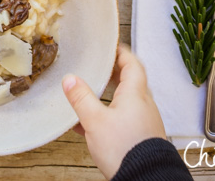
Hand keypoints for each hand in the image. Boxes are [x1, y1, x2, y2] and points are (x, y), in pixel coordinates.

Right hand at [62, 45, 166, 178]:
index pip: (132, 64)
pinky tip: (91, 125)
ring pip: (127, 102)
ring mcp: (144, 123)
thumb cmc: (124, 149)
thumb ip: (81, 98)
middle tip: (100, 66)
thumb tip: (70, 79)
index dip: (121, 52)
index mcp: (135, 95)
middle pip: (131, 82)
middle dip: (114, 72)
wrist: (145, 179)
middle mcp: (143, 106)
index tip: (111, 46)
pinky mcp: (140, 138)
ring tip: (92, 94)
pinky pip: (124, 120)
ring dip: (111, 95)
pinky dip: (109, 115)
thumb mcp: (95, 120)